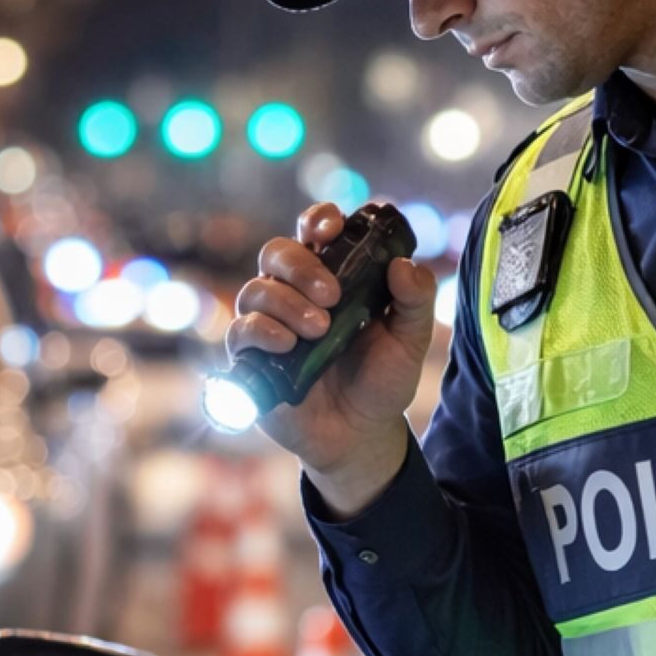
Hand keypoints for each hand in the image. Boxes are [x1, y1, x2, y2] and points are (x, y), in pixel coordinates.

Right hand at [228, 202, 440, 510]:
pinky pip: (240, 332)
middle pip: (275, 252)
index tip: (332, 228)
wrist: (362, 435)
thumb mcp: (410, 340)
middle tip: (332, 294)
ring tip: (320, 328)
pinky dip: (262, 331)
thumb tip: (403, 264)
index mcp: (329, 278)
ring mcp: (268, 325)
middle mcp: (292, 294)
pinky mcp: (251, 360)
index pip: (313, 232)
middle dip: (300, 265)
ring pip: (255, 290)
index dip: (317, 220)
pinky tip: (289, 344)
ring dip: (286, 302)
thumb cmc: (382, 380)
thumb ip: (415, 300)